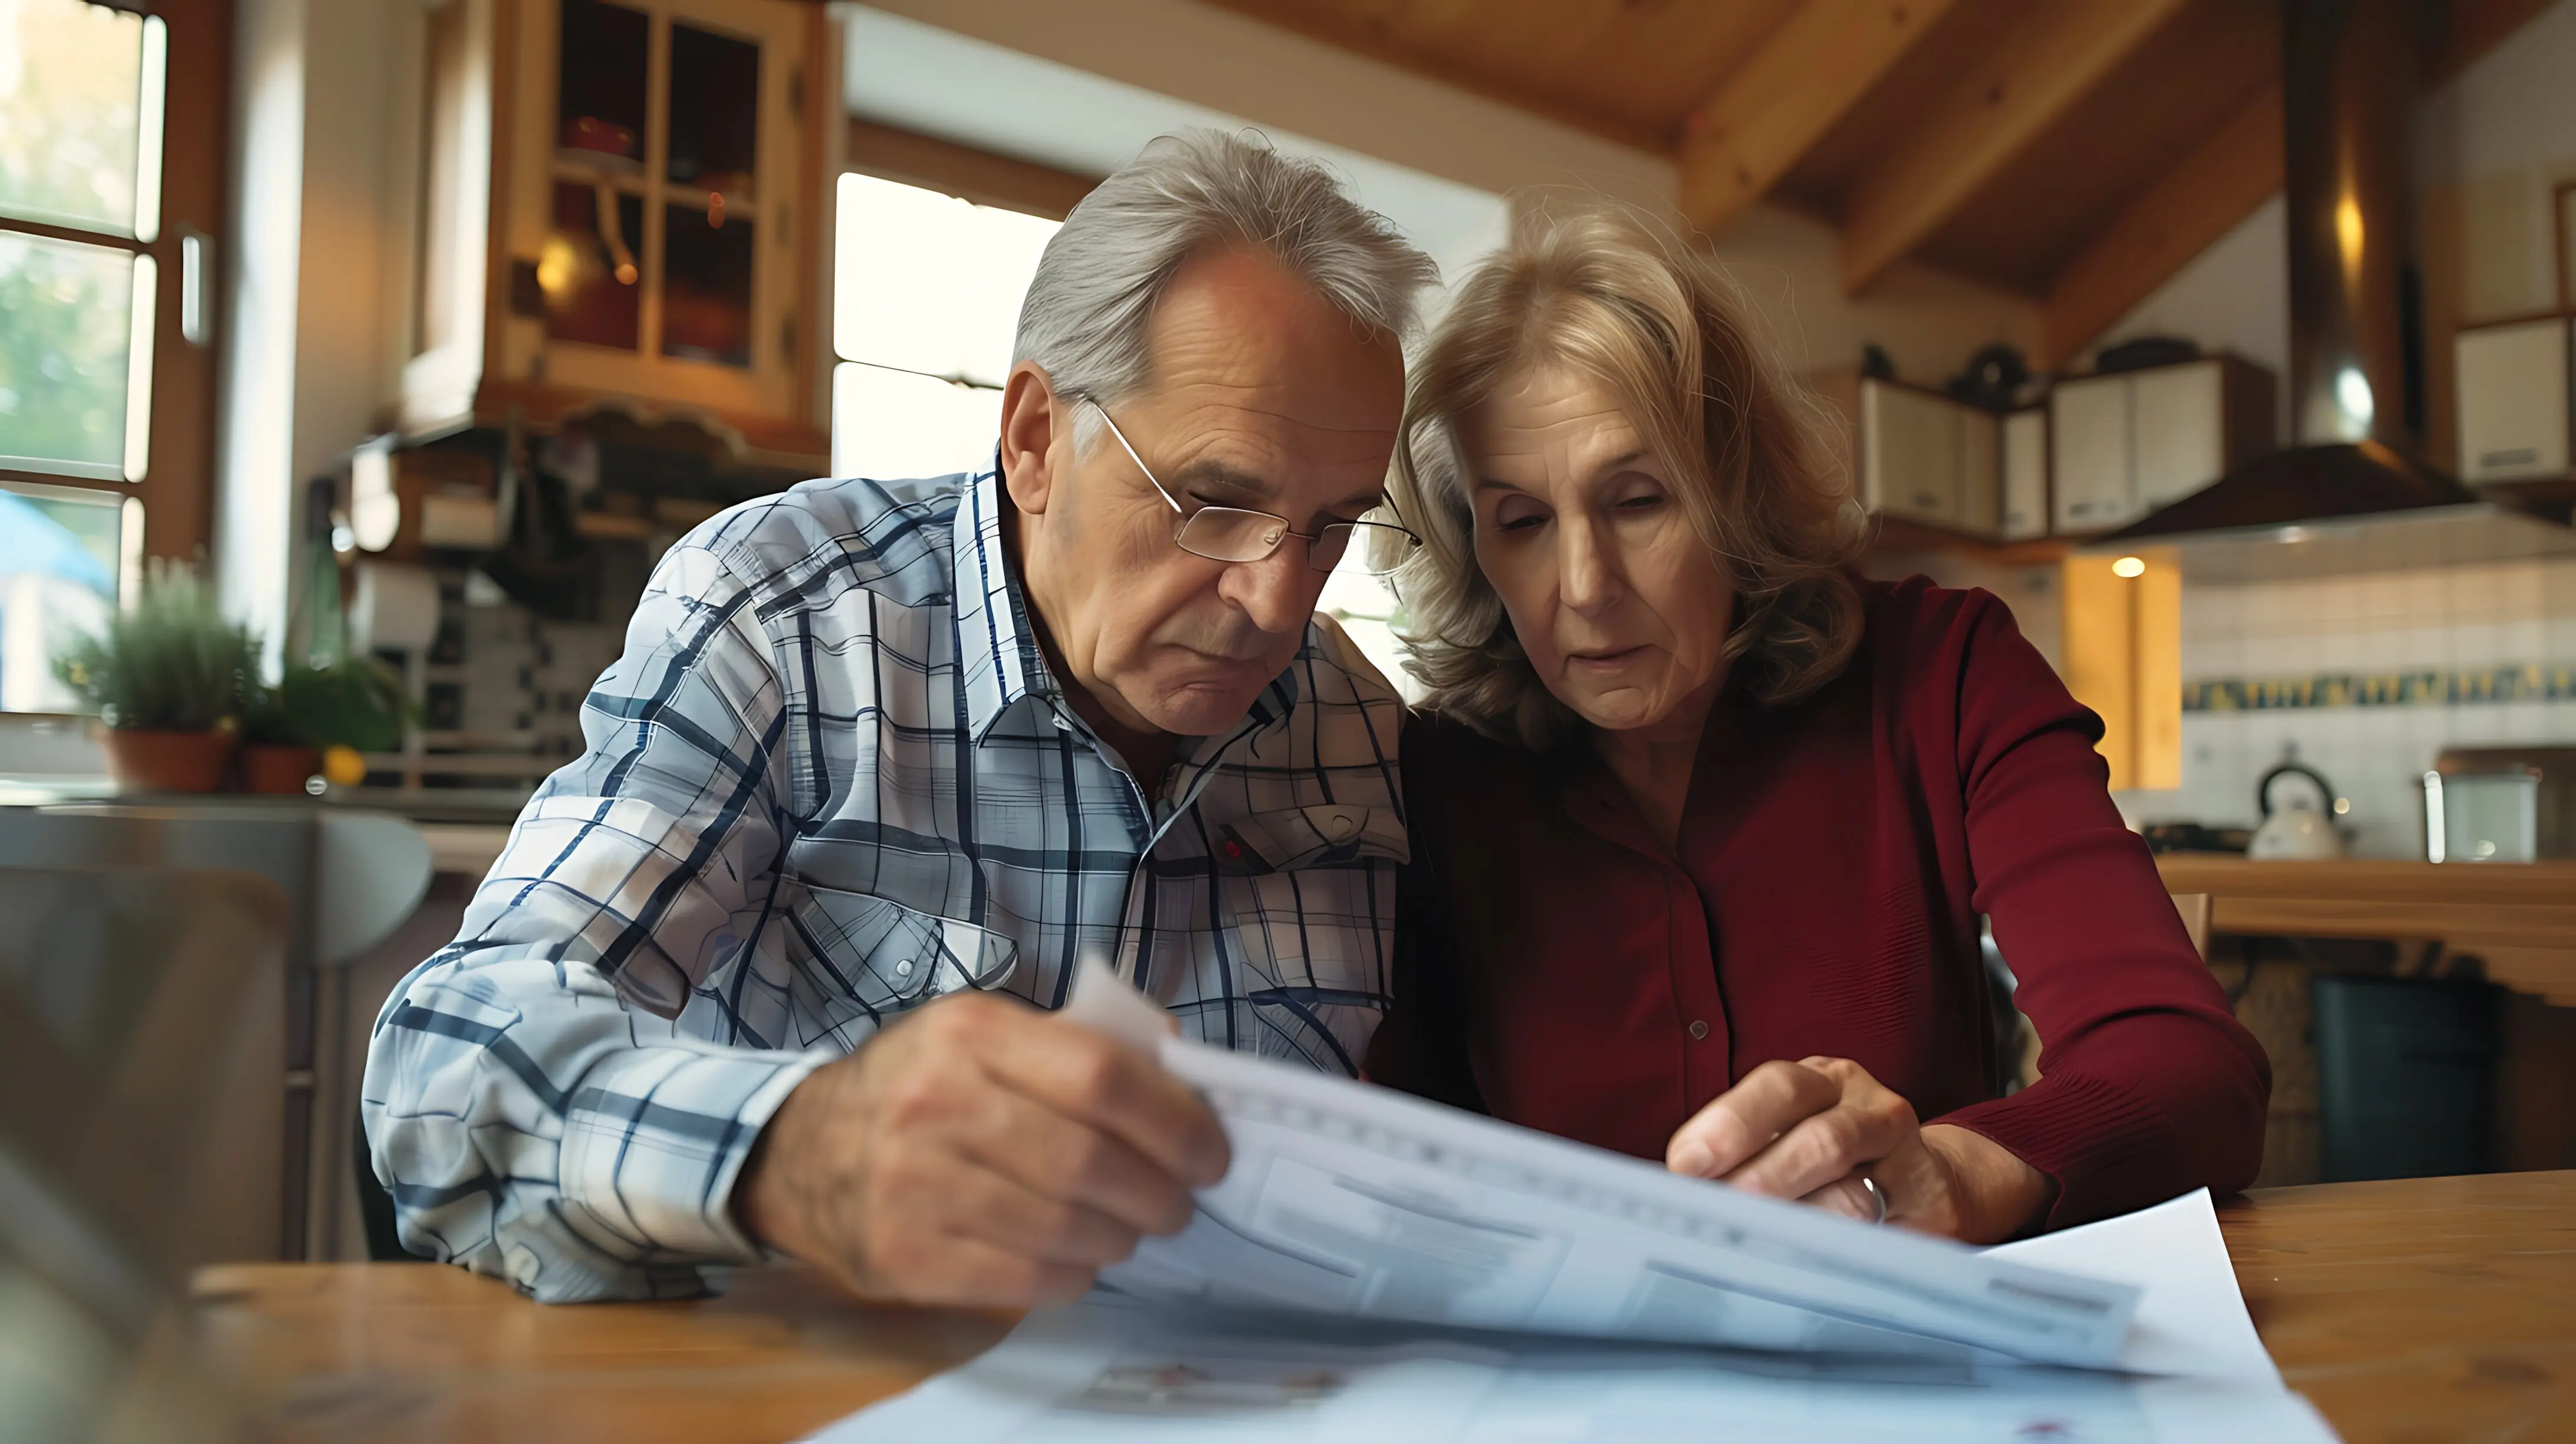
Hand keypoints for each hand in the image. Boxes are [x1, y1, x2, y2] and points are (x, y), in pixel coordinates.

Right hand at [734, 990, 1229, 1306]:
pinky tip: (1078, 1261)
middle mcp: (936, 1101)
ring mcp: (913, 1183)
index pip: (1101, 1076)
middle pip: (1089, 1160)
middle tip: (1178, 1204)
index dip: (1174, 1121)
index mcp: (970, 1031)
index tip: (1210, 1152)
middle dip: (1159, 1194)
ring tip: (1130, 1232)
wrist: (803, 1150)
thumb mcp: (986, 1034)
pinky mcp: (902, 1255)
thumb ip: (1080, 1043)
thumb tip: (1183, 1063)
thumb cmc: (920, 1086)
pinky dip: (1072, 1276)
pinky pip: (1022, 1279)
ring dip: (1119, 1239)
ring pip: (1062, 1227)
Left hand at [1663, 1057, 2048, 1242]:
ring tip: (1760, 1234)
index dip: (1728, 1124)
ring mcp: (1901, 1148)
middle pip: (1817, 1132)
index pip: (1775, 1088)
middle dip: (1763, 1173)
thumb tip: (1679, 1191)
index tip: (1685, 1165)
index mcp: (1818, 1082)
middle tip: (1723, 1205)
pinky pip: (1886, 1216)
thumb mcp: (1791, 1140)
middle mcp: (1863, 1103)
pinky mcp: (1927, 1194)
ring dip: (1801, 1208)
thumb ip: (1744, 1158)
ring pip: (1862, 1186)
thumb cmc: (1836, 1161)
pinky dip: (1842, 1238)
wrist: (1929, 1181)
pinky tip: (1812, 1253)